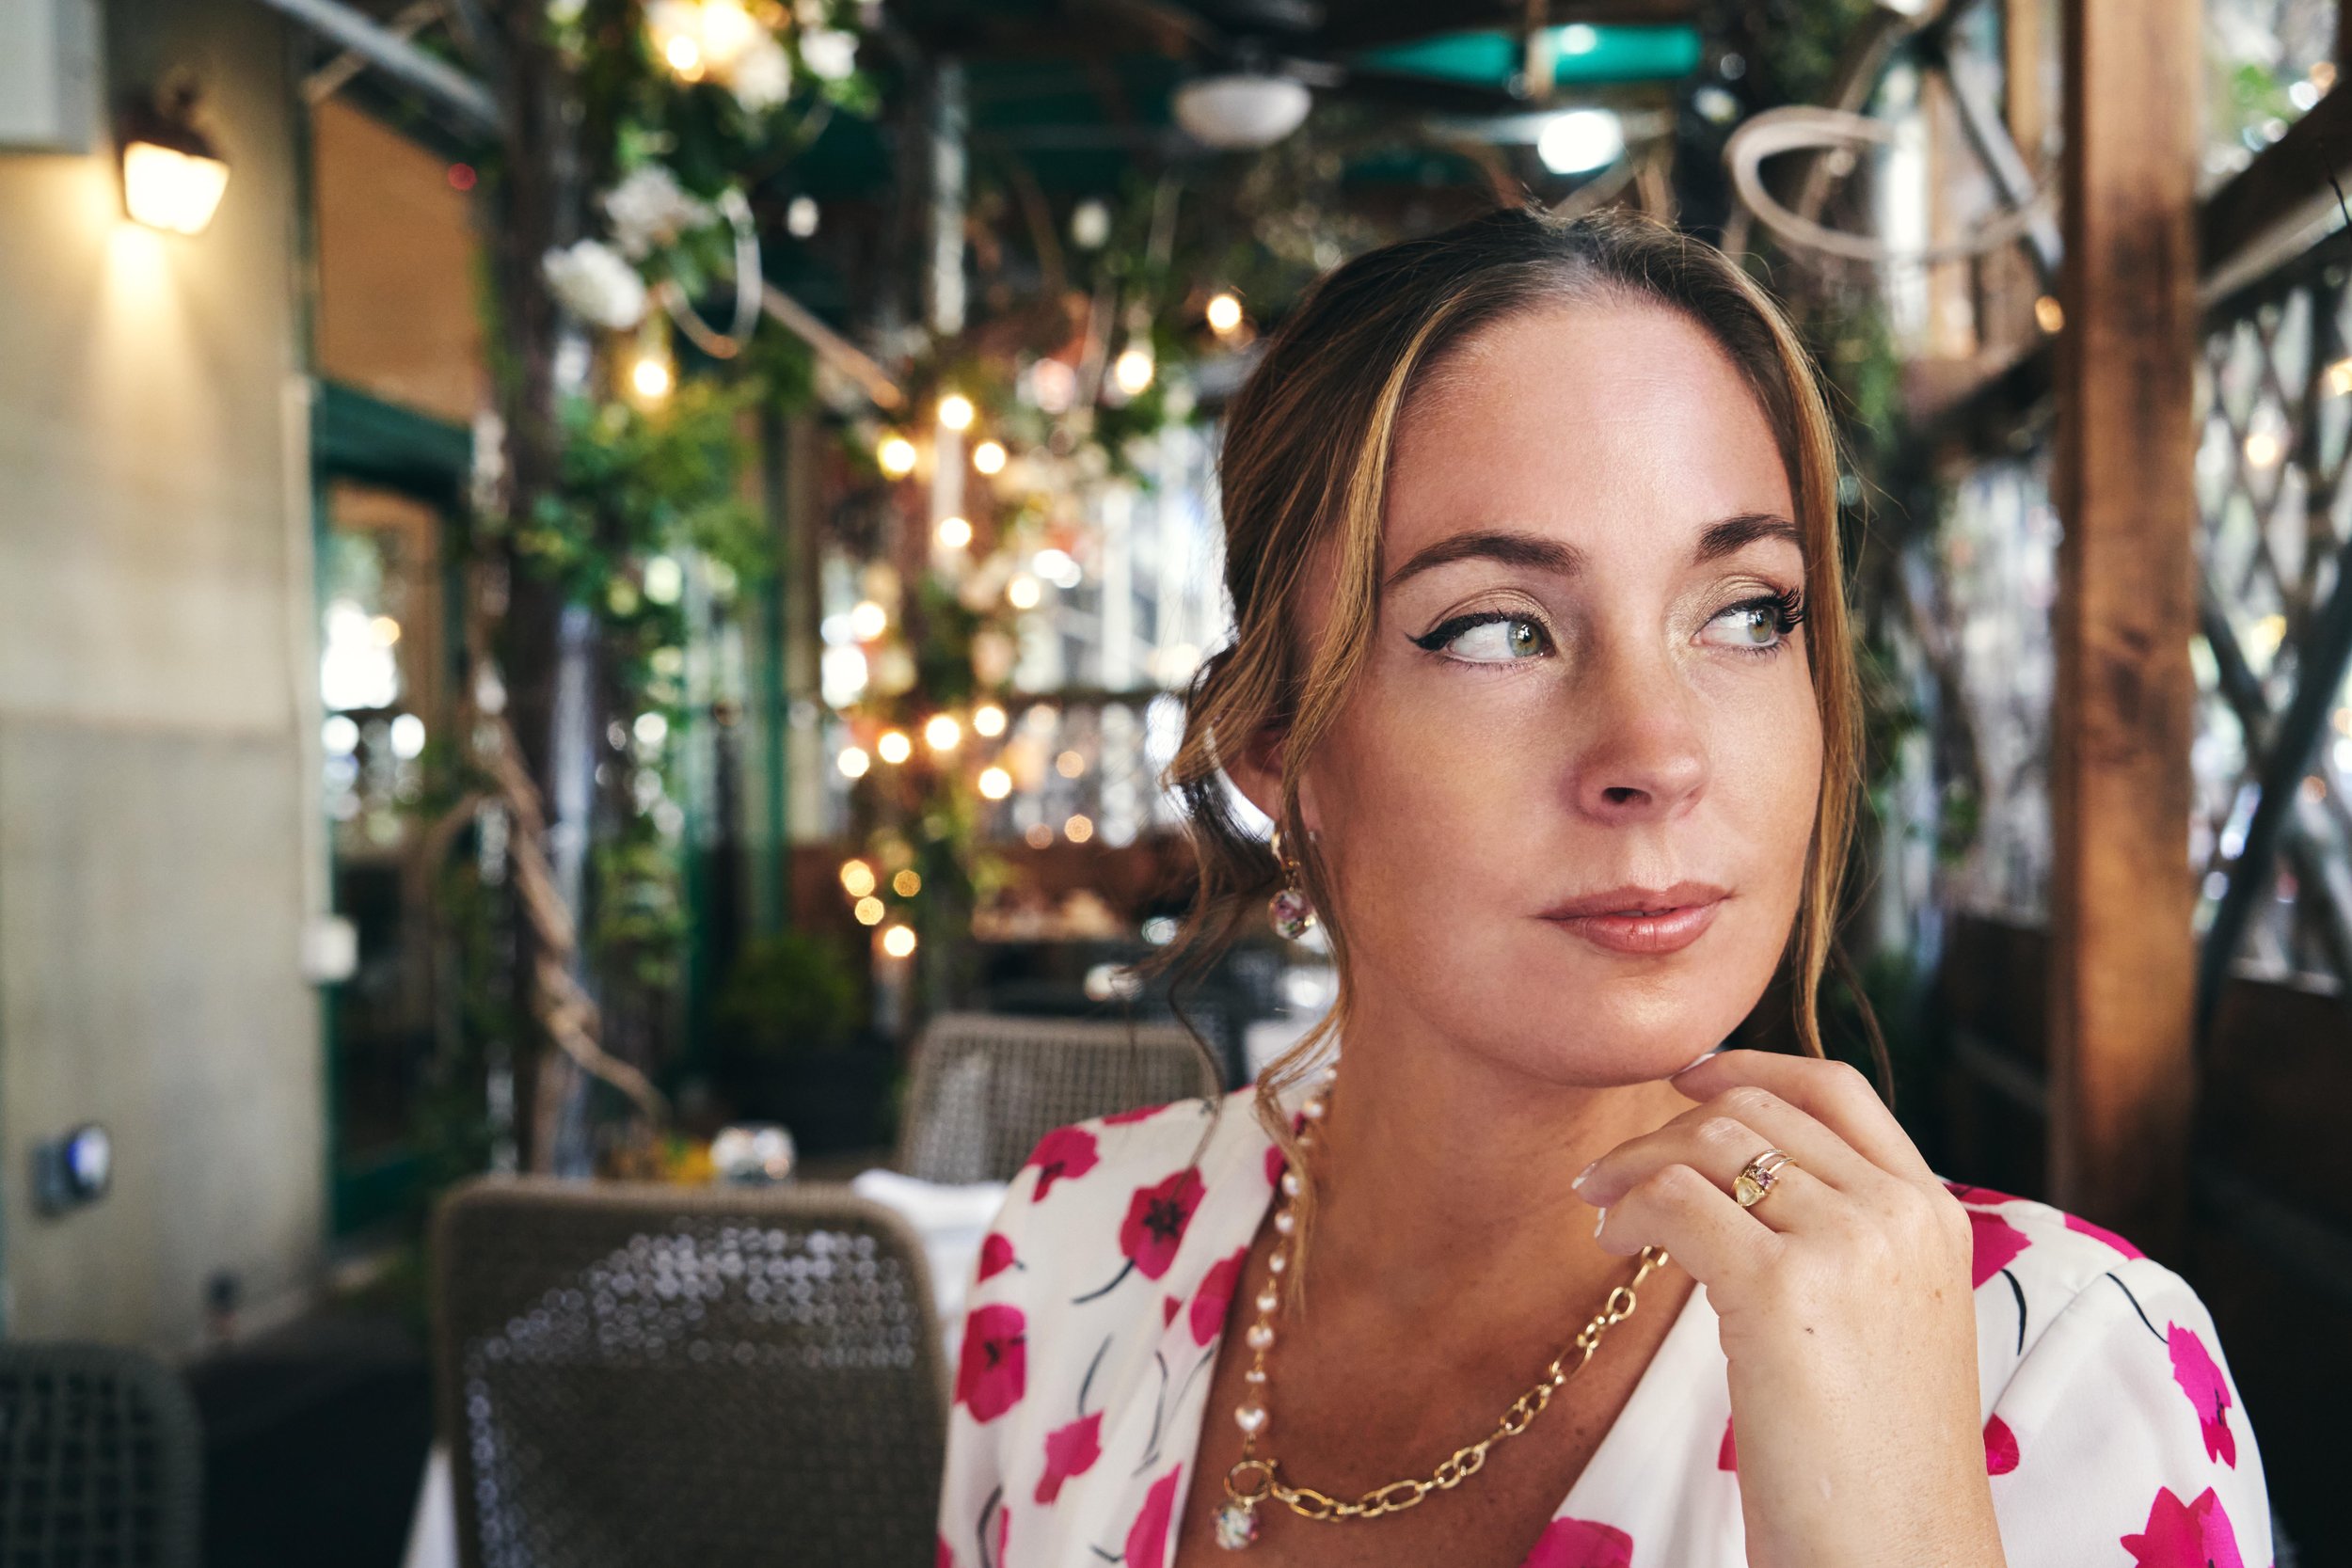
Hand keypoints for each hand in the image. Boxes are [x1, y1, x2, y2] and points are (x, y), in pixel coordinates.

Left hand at [1573, 1050, 2004, 1567]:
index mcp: (1936, 1217)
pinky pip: (1675, 1201)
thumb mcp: (1889, 1324)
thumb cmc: (1875, 1462)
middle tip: (1614, 1170)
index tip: (1687, 1080)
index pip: (1838, 1090)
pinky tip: (1614, 1243)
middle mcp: (1900, 1214)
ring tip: (1602, 1207)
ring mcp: (1847, 1245)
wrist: (1898, 1554)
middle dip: (1670, 1125)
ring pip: (1708, 1144)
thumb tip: (1745, 1187)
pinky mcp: (1781, 1289)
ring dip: (1635, 1164)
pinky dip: (1628, 1208)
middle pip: (1758, 1110)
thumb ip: (1846, 1244)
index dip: (1751, 1068)